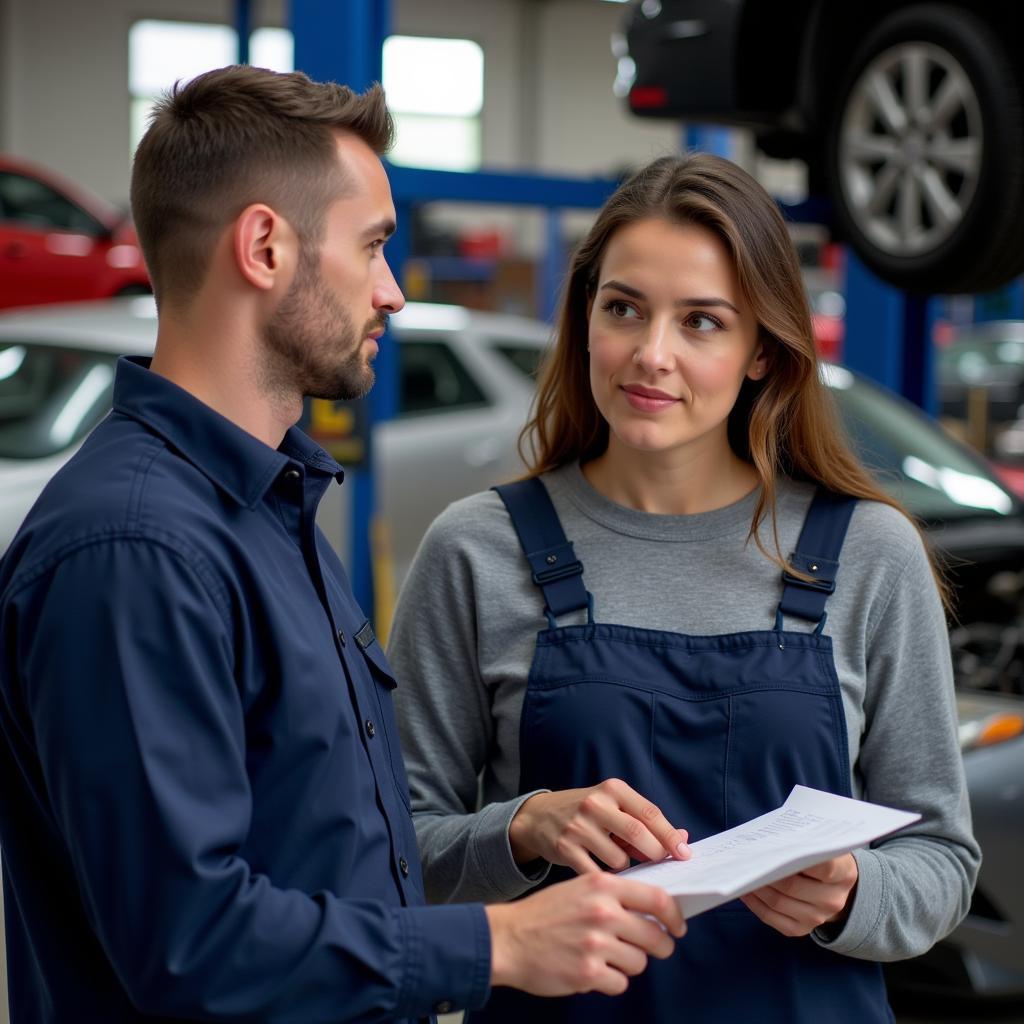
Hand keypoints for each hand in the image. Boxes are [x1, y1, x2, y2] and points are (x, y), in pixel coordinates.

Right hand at [486, 872, 685, 996]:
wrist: (507, 938)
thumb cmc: (545, 913)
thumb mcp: (580, 888)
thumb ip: (613, 895)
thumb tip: (652, 908)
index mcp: (603, 886)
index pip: (657, 899)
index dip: (675, 916)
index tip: (678, 926)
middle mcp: (603, 912)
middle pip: (655, 936)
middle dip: (660, 946)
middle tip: (653, 948)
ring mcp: (595, 944)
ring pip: (639, 962)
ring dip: (630, 963)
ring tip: (608, 956)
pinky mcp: (587, 973)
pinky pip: (620, 983)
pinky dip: (611, 980)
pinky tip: (594, 970)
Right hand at [508, 779, 689, 873]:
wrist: (537, 817)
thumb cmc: (586, 814)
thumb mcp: (613, 807)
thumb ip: (645, 822)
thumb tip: (682, 840)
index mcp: (612, 789)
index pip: (649, 813)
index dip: (670, 836)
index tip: (684, 854)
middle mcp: (595, 803)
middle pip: (637, 833)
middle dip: (654, 853)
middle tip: (659, 865)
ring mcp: (578, 826)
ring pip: (618, 858)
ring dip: (626, 867)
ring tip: (619, 861)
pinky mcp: (564, 848)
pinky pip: (597, 872)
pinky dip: (607, 878)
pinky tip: (604, 873)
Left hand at [739, 853, 858, 936]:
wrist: (834, 886)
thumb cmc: (820, 857)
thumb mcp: (822, 844)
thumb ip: (804, 841)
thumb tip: (771, 841)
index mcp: (843, 874)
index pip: (822, 867)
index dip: (796, 858)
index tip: (773, 847)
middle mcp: (833, 900)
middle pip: (792, 887)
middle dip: (767, 873)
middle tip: (748, 860)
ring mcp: (817, 918)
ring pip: (779, 903)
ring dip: (757, 888)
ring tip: (742, 873)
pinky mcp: (801, 929)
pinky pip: (771, 918)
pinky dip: (754, 904)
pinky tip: (745, 891)